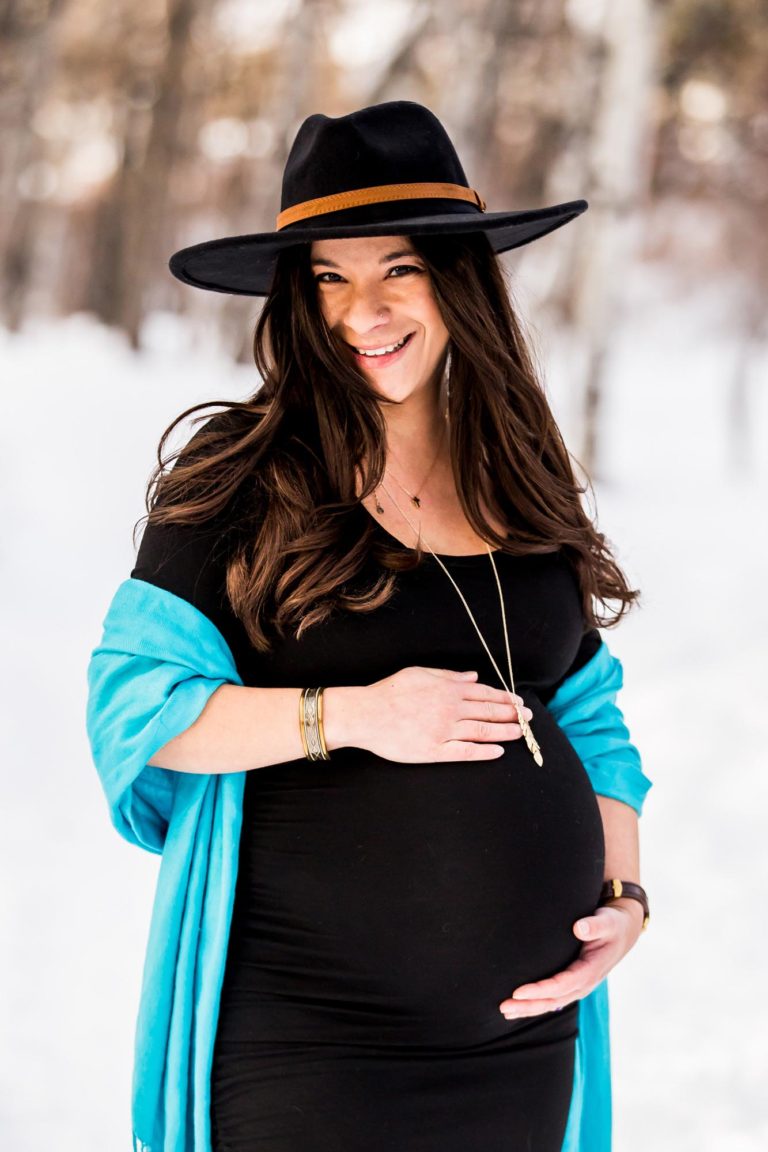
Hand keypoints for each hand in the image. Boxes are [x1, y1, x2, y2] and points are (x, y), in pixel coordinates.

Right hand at [350, 666, 533, 762]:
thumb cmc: (390, 692)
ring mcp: (445, 731)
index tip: (519, 702)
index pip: (485, 693)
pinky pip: (466, 752)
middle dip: (512, 715)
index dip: (505, 698)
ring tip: (521, 734)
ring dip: (505, 732)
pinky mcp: (435, 751)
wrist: (367, 714)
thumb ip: (449, 675)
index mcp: (448, 689)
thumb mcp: (420, 673)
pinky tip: (498, 752)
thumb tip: (473, 676)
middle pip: (489, 712)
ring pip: (483, 731)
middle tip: (528, 718)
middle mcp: (451, 709)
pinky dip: (484, 752)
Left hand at [498, 899, 644, 1018]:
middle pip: (554, 1000)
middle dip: (529, 1005)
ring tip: (505, 1011)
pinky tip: (520, 1006)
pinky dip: (537, 1003)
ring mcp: (580, 986)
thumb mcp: (608, 921)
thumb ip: (595, 925)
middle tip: (503, 1007)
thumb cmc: (613, 924)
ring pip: (553, 1003)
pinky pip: (554, 997)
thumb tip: (580, 928)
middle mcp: (585, 983)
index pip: (562, 985)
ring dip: (530, 1008)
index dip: (540, 990)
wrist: (623, 932)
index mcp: (591, 970)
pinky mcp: (575, 983)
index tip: (518, 992)